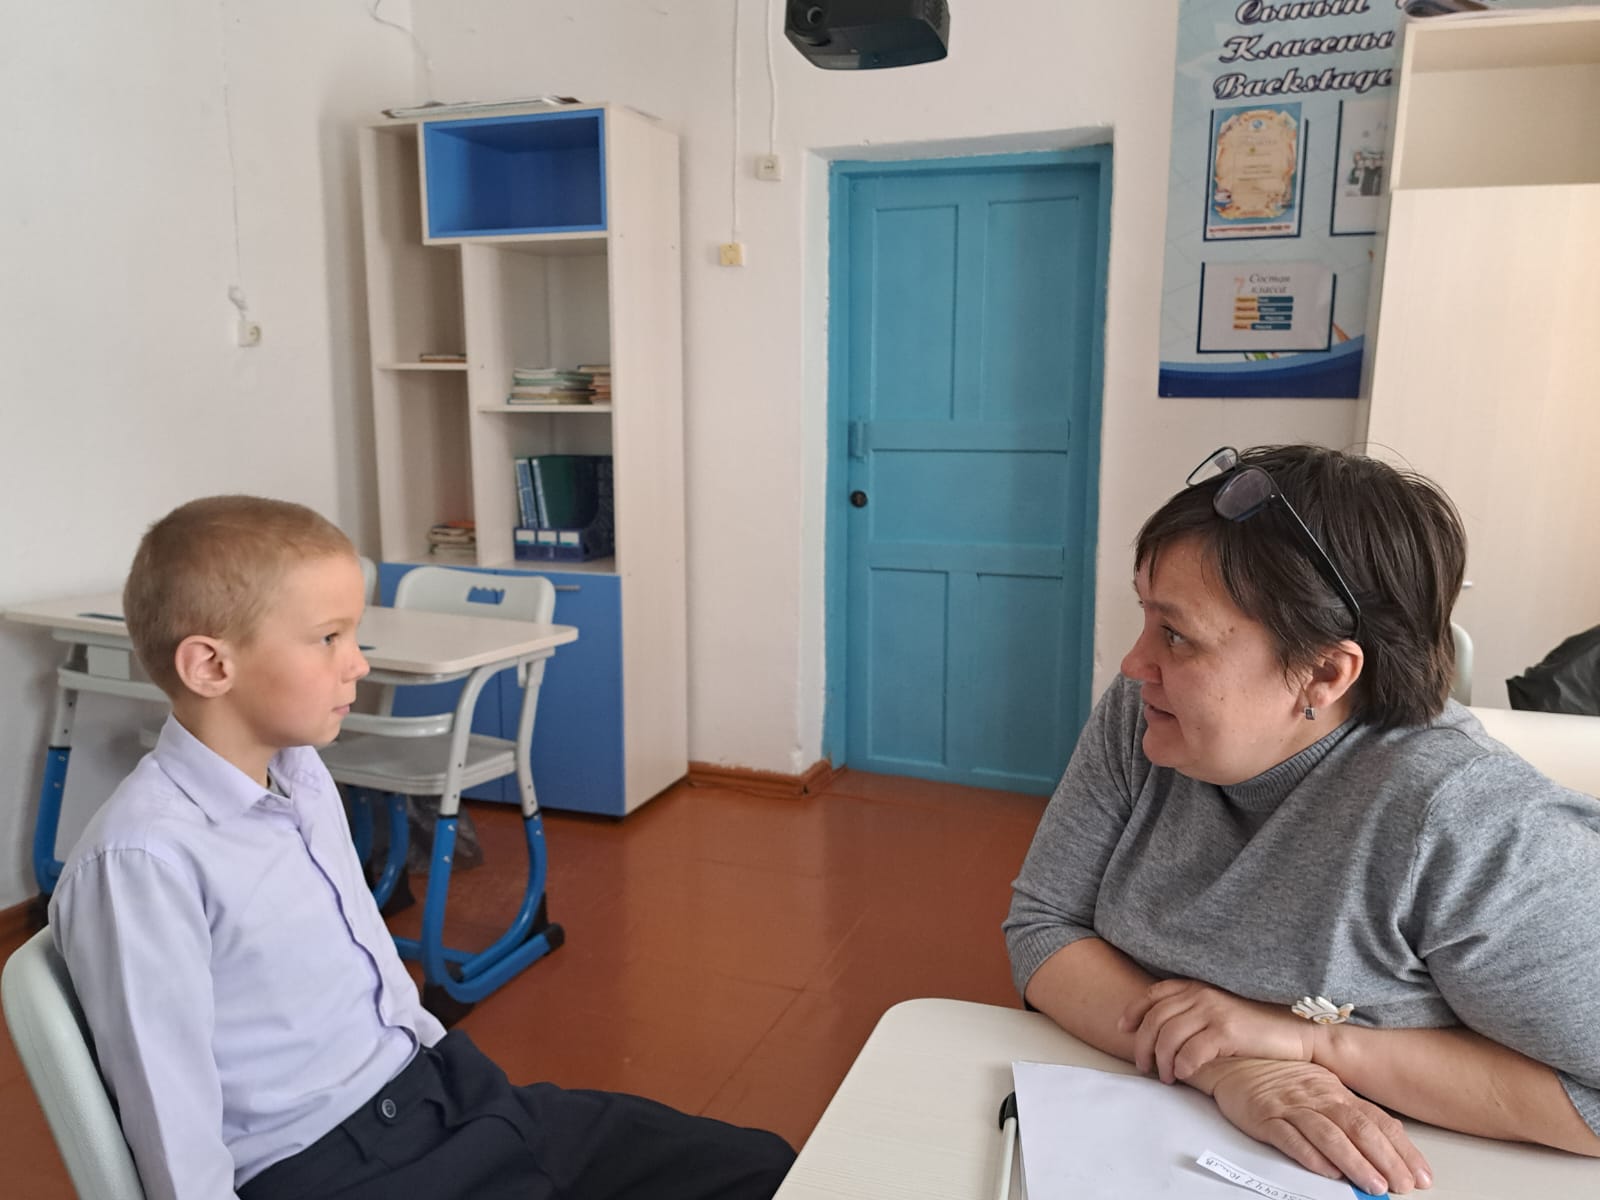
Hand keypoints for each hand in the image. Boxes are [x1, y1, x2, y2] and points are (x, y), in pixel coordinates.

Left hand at [1119, 979, 1317, 1082]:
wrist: (1296, 1030)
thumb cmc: (1256, 1025)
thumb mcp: (1220, 1009)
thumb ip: (1194, 1011)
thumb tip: (1162, 1031)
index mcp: (1196, 986)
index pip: (1154, 994)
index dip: (1134, 1011)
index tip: (1123, 1029)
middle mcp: (1201, 995)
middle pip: (1155, 1019)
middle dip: (1143, 1045)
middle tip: (1143, 1066)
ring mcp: (1214, 1011)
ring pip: (1169, 1037)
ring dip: (1161, 1061)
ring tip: (1166, 1077)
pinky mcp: (1227, 1031)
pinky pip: (1192, 1051)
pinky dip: (1182, 1065)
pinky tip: (1183, 1075)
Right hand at [1204, 1058, 1432, 1194]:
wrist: (1234, 1062)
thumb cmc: (1280, 1079)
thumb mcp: (1321, 1090)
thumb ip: (1350, 1115)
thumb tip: (1388, 1143)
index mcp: (1336, 1091)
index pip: (1377, 1121)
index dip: (1403, 1149)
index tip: (1422, 1176)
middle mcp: (1318, 1097)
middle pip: (1358, 1128)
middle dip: (1386, 1159)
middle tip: (1404, 1186)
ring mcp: (1291, 1106)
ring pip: (1328, 1134)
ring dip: (1355, 1161)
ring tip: (1375, 1186)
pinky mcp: (1264, 1116)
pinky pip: (1289, 1137)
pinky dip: (1310, 1155)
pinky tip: (1327, 1171)